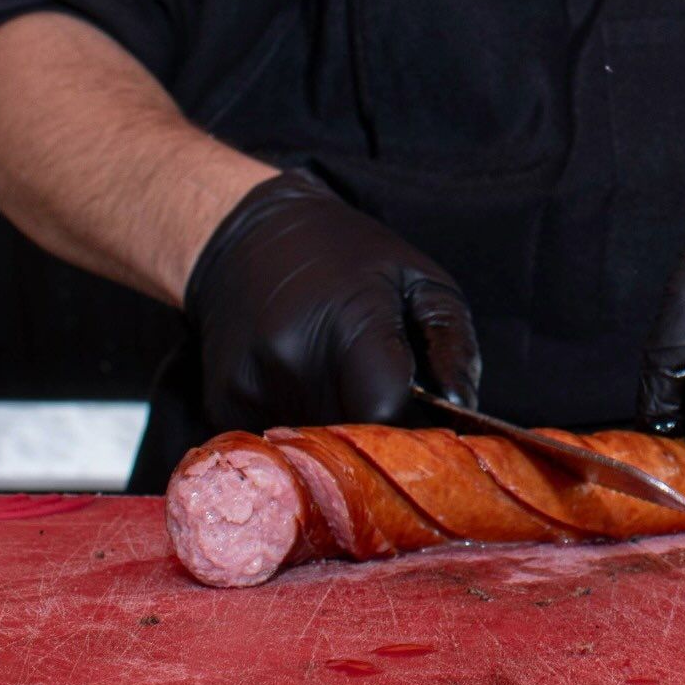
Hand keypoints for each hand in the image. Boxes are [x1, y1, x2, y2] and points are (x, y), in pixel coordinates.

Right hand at [185, 170, 480, 428]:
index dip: (414, 427)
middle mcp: (292, 357)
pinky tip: (304, 389)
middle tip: (390, 406)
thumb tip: (462, 408)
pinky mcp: (221, 402)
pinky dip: (300, 428)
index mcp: (350, 320)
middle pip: (351, 440)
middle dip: (379, 436)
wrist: (246, 237)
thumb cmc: (348, 257)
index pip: (389, 413)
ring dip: (338, 434)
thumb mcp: (419, 280)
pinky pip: (278, 442)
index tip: (424, 421)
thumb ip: (452, 345)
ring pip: (315, 447)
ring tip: (341, 387)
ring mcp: (250, 383)